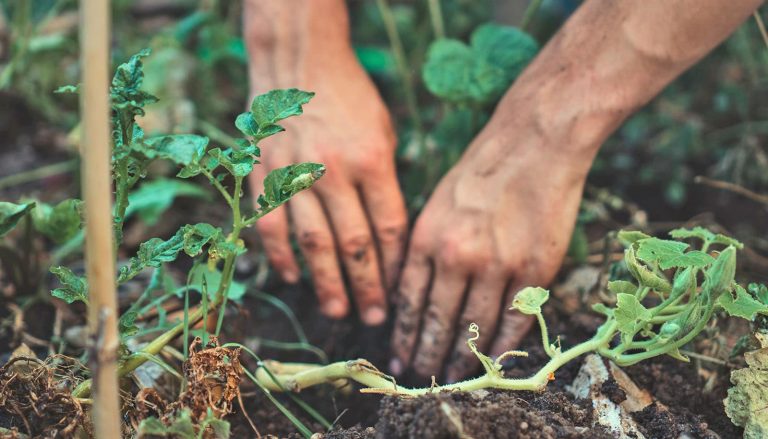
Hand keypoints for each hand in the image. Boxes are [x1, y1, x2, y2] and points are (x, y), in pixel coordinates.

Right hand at [248, 59, 406, 325]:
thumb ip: (386, 182)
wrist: (299, 65)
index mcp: (372, 161)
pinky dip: (282, 256)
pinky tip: (295, 279)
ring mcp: (296, 174)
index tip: (400, 292)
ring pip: (313, 243)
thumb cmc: (351, 100)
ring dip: (326, 283)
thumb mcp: (384, 133)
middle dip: (367, 286)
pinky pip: (273, 225)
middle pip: (354, 244)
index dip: (395, 266)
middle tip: (374, 319)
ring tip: (338, 311)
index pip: (388, 228)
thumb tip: (389, 238)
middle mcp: (334, 171)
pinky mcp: (266, 175)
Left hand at [389, 100, 598, 380]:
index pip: (409, 301)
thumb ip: (424, 248)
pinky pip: (514, 320)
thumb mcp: (437, 202)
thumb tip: (410, 293)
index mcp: (427, 237)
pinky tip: (492, 361)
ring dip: (462, 357)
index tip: (399, 356)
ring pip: (474, 328)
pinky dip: (502, 346)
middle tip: (420, 376)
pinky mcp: (534, 269)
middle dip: (426, 354)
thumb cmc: (482, 168)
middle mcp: (457, 256)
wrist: (535, 141)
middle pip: (437, 321)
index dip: (404, 335)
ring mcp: (497, 265)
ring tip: (452, 375)